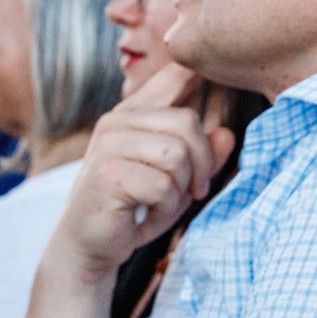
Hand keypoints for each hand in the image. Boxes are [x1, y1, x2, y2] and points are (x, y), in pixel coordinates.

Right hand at [55, 64, 235, 276]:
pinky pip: (163, 186)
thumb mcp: (176, 180)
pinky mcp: (109, 173)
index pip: (172, 76)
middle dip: (202, 162)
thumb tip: (227, 135)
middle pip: (187, 122)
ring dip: (180, 189)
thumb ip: (202, 155)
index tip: (210, 71)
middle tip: (195, 190)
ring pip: (177, 154)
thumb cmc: (135, 209)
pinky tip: (147, 216)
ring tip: (163, 203)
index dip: (197, 69)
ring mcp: (109, 145)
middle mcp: (117, 121)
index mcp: (133, 114)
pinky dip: (166, 209)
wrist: (89, 248)